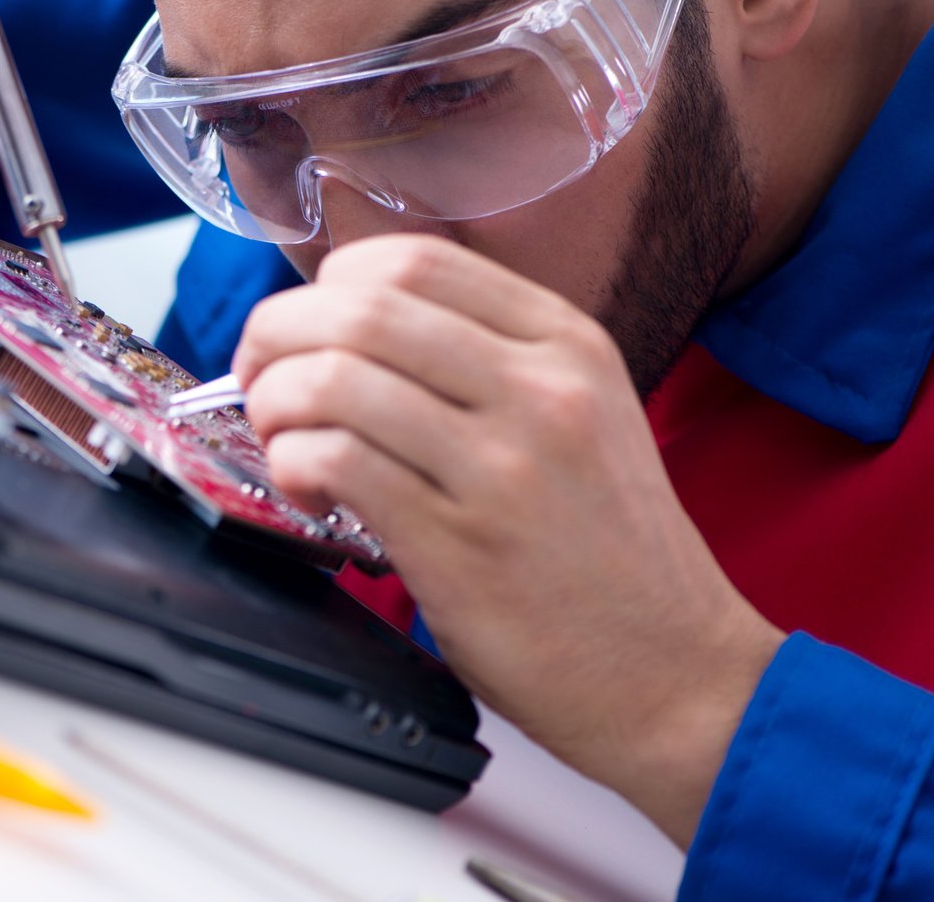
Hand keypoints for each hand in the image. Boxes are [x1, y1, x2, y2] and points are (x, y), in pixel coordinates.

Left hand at [232, 235, 783, 845]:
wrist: (679, 677)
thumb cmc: (609, 553)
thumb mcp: (580, 415)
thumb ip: (483, 362)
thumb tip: (348, 333)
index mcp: (565, 343)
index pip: (411, 260)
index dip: (328, 287)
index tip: (303, 329)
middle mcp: (540, 389)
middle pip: (360, 309)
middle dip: (276, 335)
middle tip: (259, 377)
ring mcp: (504, 466)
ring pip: (337, 379)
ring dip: (276, 403)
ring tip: (280, 438)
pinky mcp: (462, 544)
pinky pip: (340, 460)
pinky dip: (293, 463)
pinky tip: (305, 488)